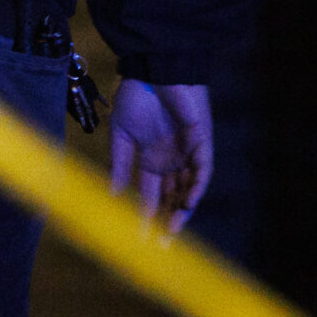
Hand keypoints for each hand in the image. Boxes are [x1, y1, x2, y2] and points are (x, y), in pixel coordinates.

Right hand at [108, 81, 212, 235]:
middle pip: (172, 198)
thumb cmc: (136, 96)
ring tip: (172, 231)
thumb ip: (119, 164)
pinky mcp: (201, 142)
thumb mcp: (121, 134)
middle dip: (167, 222)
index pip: (151, 196)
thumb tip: (113, 195)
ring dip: (182, 210)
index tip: (138, 240)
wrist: (154, 68)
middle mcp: (171, 161)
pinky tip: (188, 203)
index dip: (146, 217)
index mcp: (151, 159)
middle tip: (159, 247)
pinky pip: (202, 171)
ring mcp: (187, 153)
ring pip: (188, 189)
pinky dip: (196, 187)